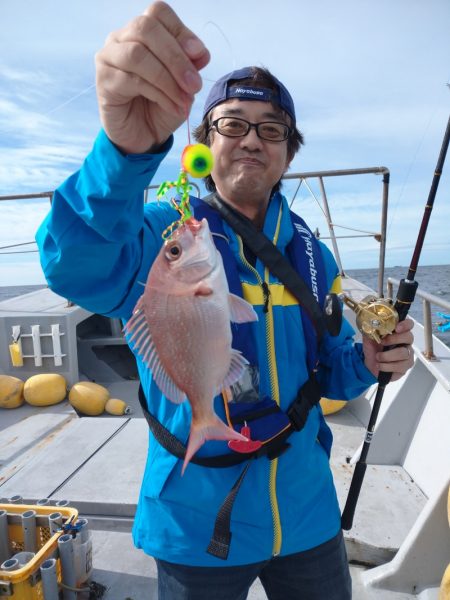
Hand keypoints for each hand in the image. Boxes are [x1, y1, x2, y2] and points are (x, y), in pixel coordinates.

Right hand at [95, 1, 209, 153]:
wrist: (143, 137)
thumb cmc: (161, 106)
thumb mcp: (183, 85)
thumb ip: (190, 65)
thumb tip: (200, 52)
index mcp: (141, 32)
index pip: (158, 13)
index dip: (181, 31)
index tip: (200, 56)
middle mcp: (121, 38)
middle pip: (146, 28)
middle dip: (176, 57)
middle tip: (194, 84)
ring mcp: (108, 57)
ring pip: (137, 54)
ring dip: (167, 79)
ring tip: (184, 100)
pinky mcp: (104, 80)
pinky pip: (132, 80)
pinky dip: (159, 94)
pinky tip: (172, 106)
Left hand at [362, 317, 414, 380]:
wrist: (370, 364)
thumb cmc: (373, 349)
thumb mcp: (369, 337)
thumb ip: (371, 329)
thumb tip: (370, 322)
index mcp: (399, 332)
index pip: (409, 324)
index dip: (405, 325)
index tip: (396, 328)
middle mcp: (406, 343)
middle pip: (409, 337)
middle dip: (394, 339)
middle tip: (381, 342)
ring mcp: (408, 355)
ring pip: (403, 353)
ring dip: (386, 355)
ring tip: (377, 357)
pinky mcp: (405, 367)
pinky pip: (399, 366)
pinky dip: (386, 366)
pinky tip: (380, 365)